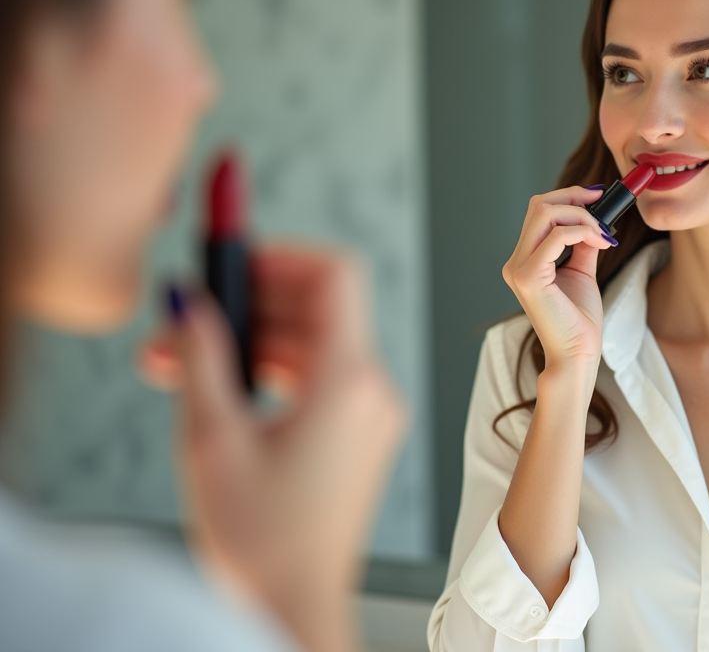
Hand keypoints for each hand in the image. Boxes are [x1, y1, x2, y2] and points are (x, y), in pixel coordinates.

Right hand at [151, 246, 405, 651]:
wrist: (295, 609)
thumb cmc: (263, 543)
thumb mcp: (212, 440)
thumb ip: (201, 357)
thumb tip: (190, 302)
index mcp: (349, 382)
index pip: (334, 276)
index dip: (281, 257)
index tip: (233, 261)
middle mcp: (372, 390)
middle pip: (316, 310)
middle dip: (246, 308)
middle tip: (181, 324)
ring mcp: (370, 415)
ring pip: (311, 347)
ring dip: (250, 344)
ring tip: (178, 364)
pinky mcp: (358, 436)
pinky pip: (319, 380)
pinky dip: (271, 374)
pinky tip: (219, 390)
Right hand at [501, 187, 613, 373]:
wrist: (578, 354)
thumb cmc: (579, 320)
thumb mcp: (582, 272)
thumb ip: (582, 244)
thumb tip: (592, 219)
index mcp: (524, 260)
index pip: (538, 211)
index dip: (568, 197)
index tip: (597, 196)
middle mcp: (515, 262)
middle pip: (539, 206)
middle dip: (575, 199)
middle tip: (603, 206)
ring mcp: (518, 269)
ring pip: (545, 214)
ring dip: (581, 217)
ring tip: (603, 235)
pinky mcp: (528, 277)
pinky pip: (556, 237)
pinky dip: (582, 232)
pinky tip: (601, 243)